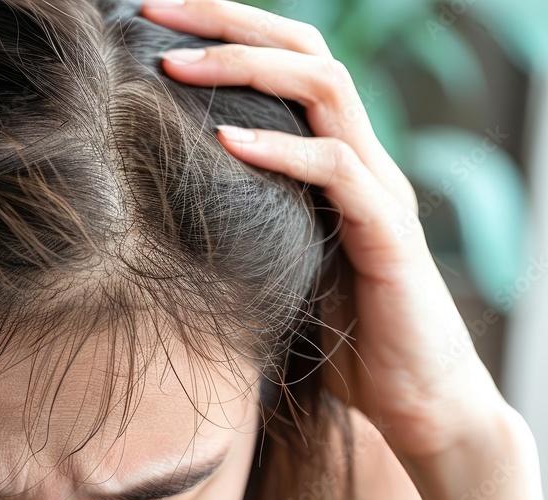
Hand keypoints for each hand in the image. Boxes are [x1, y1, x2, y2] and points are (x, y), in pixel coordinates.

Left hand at [140, 0, 511, 458]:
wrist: (410, 395)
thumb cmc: (334, 329)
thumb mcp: (274, 255)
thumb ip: (242, 215)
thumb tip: (160, 196)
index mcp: (331, 155)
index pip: (286, 63)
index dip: (226, 32)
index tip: (154, 19)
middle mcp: (359, 157)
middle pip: (307, 52)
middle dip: (230, 22)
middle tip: (156, 10)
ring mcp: (379, 188)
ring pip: (326, 90)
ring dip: (248, 68)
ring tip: (176, 65)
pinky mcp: (388, 233)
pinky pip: (339, 171)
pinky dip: (282, 149)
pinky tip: (226, 141)